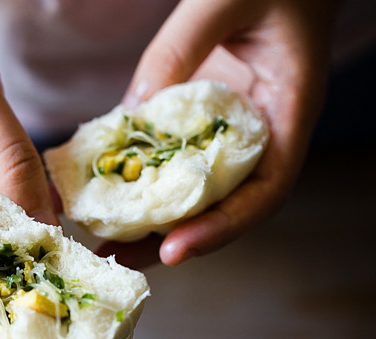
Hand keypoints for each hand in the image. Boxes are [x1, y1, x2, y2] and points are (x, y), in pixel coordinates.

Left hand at [122, 0, 337, 265]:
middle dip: (175, 238)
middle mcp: (263, 133)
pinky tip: (110, 188)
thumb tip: (132, 113)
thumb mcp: (224, 0)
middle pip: (225, 206)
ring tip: (107, 238)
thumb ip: (181, 49)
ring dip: (155, 219)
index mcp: (287, 113)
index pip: (265, 192)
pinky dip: (146, 177)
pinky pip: (178, 156)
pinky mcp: (206, 119)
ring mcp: (232, 129)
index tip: (175, 251)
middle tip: (120, 257)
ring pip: (199, 188)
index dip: (222, 228)